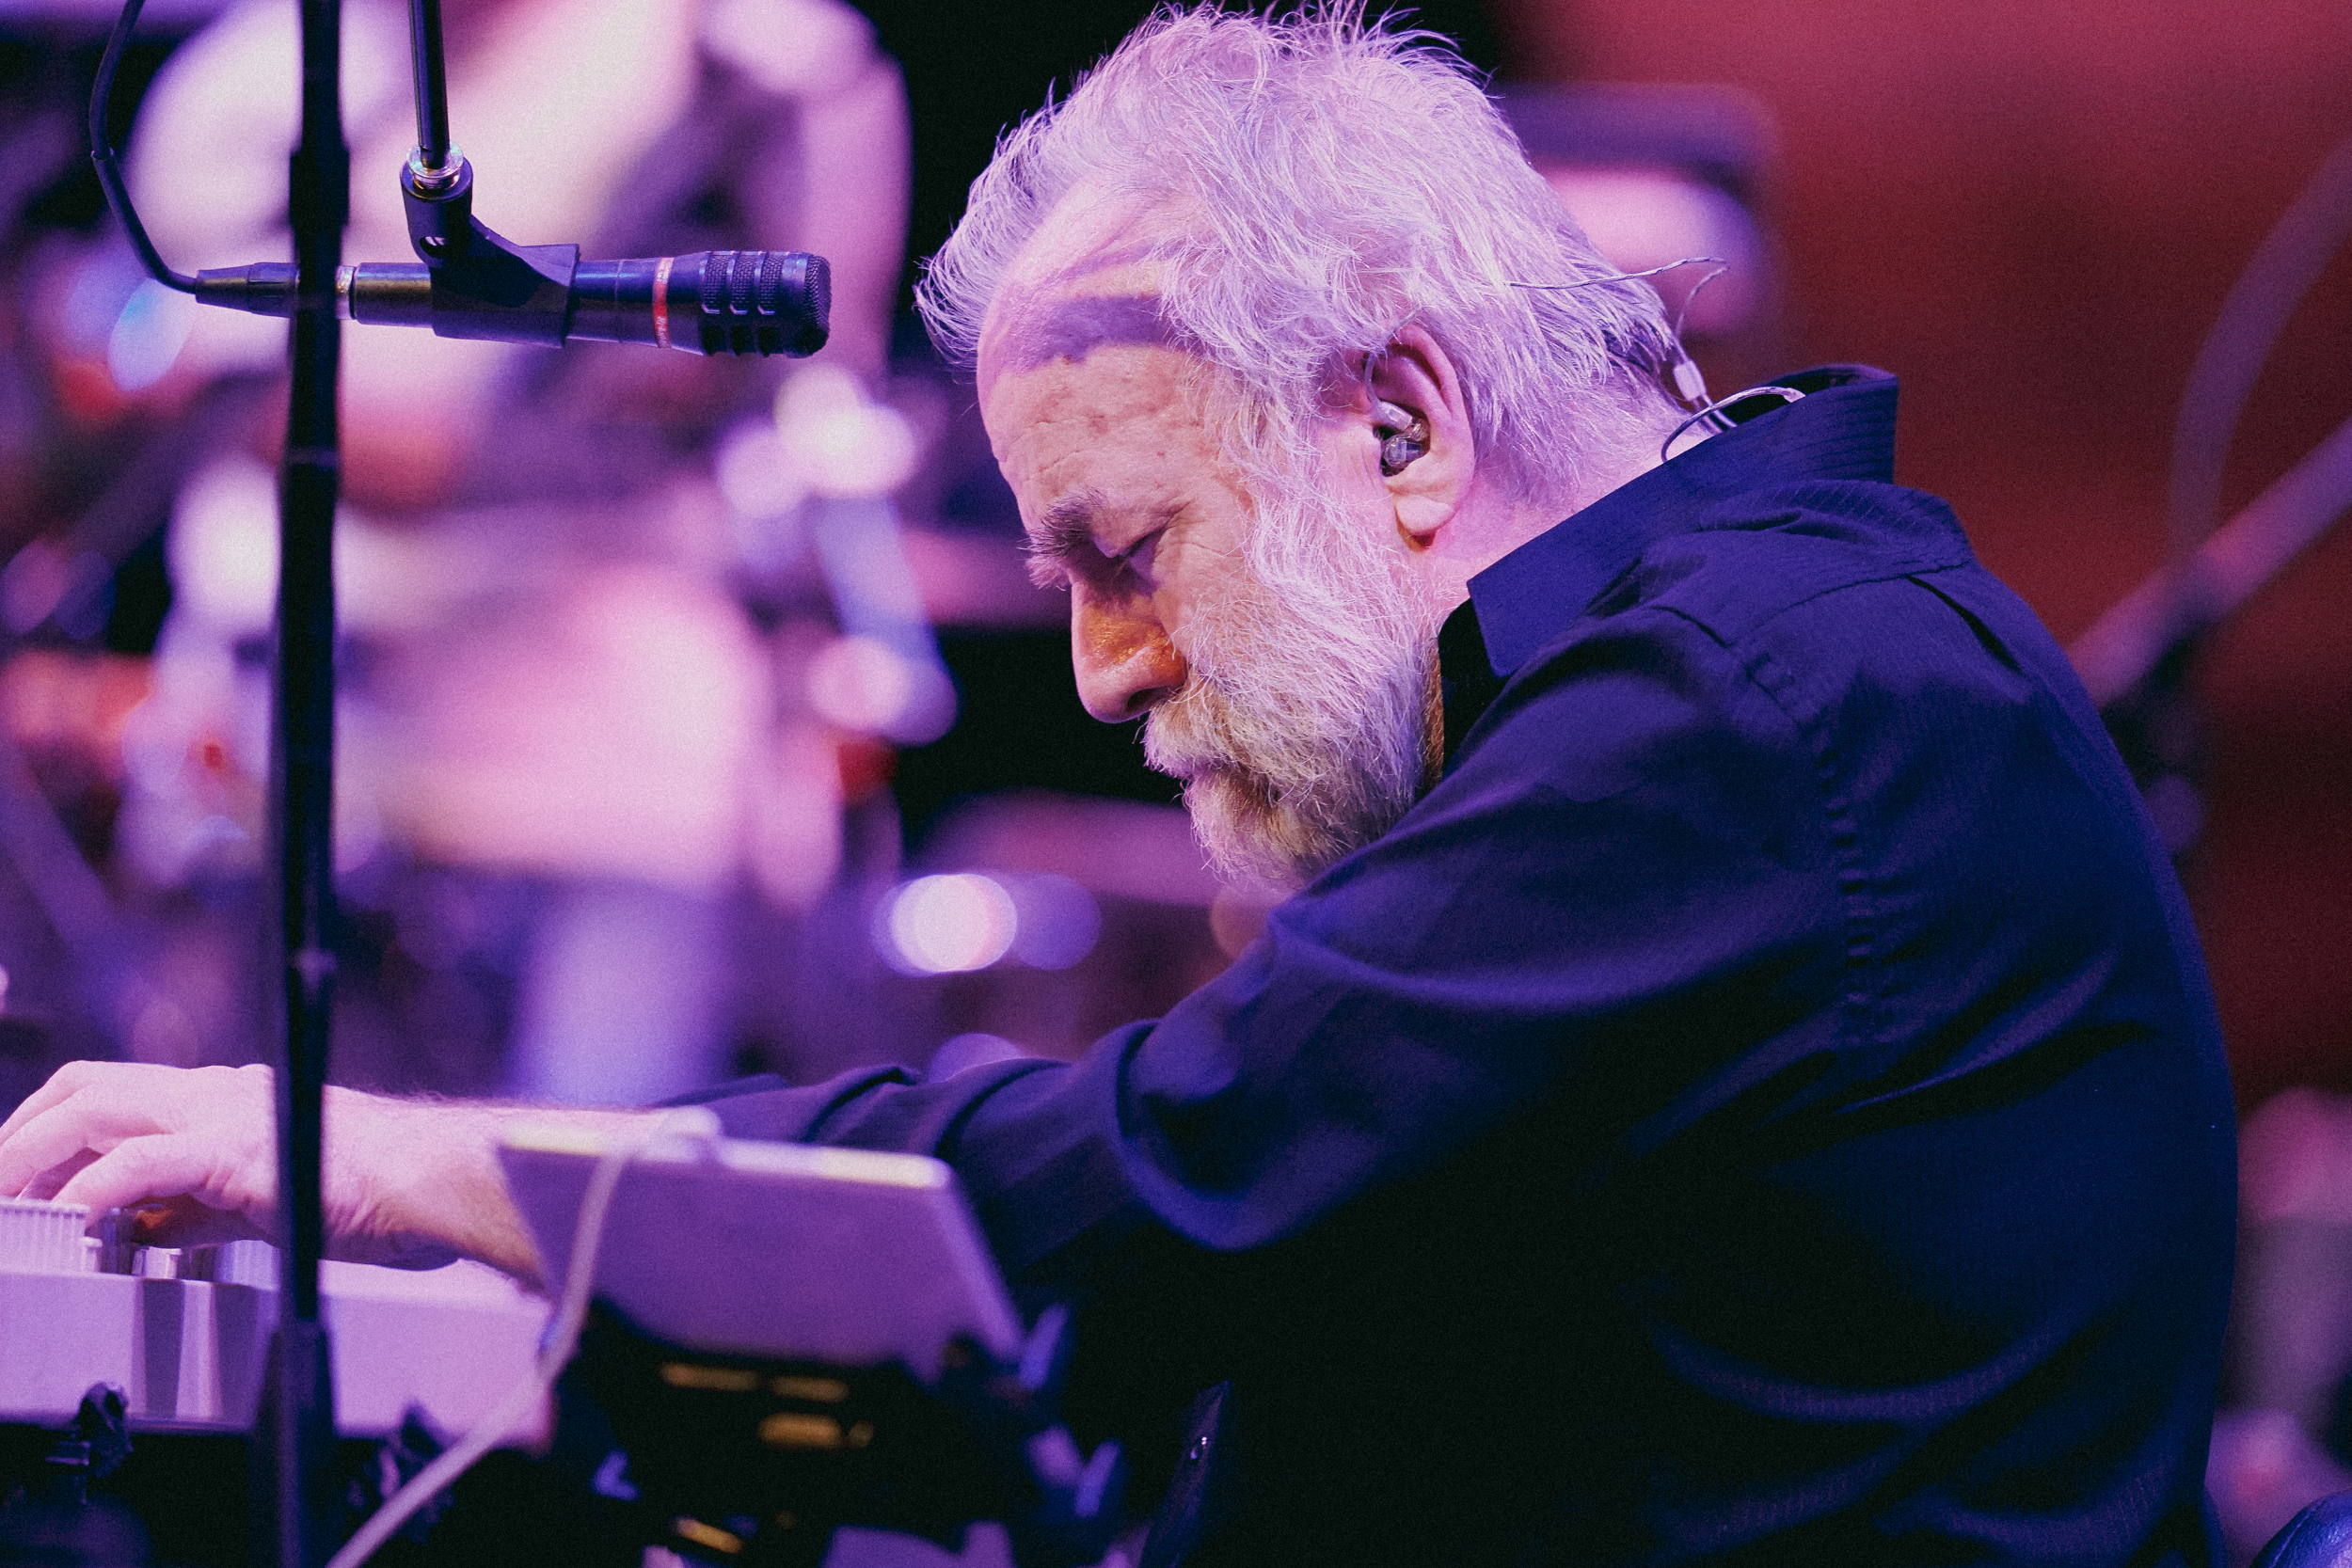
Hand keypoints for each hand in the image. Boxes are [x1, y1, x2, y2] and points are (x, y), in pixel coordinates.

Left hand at [0, 1061, 618, 1279]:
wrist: (445, 1183)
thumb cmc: (387, 1193)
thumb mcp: (274, 1199)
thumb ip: (203, 1208)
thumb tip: (142, 1227)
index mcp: (230, 1099)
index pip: (114, 1093)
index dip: (50, 1126)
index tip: (18, 1175)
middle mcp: (220, 1093)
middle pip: (86, 1087)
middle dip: (21, 1133)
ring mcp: (229, 1116)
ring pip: (96, 1108)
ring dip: (31, 1153)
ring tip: (6, 1198)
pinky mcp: (240, 1154)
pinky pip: (145, 1165)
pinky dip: (96, 1187)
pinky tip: (76, 1216)